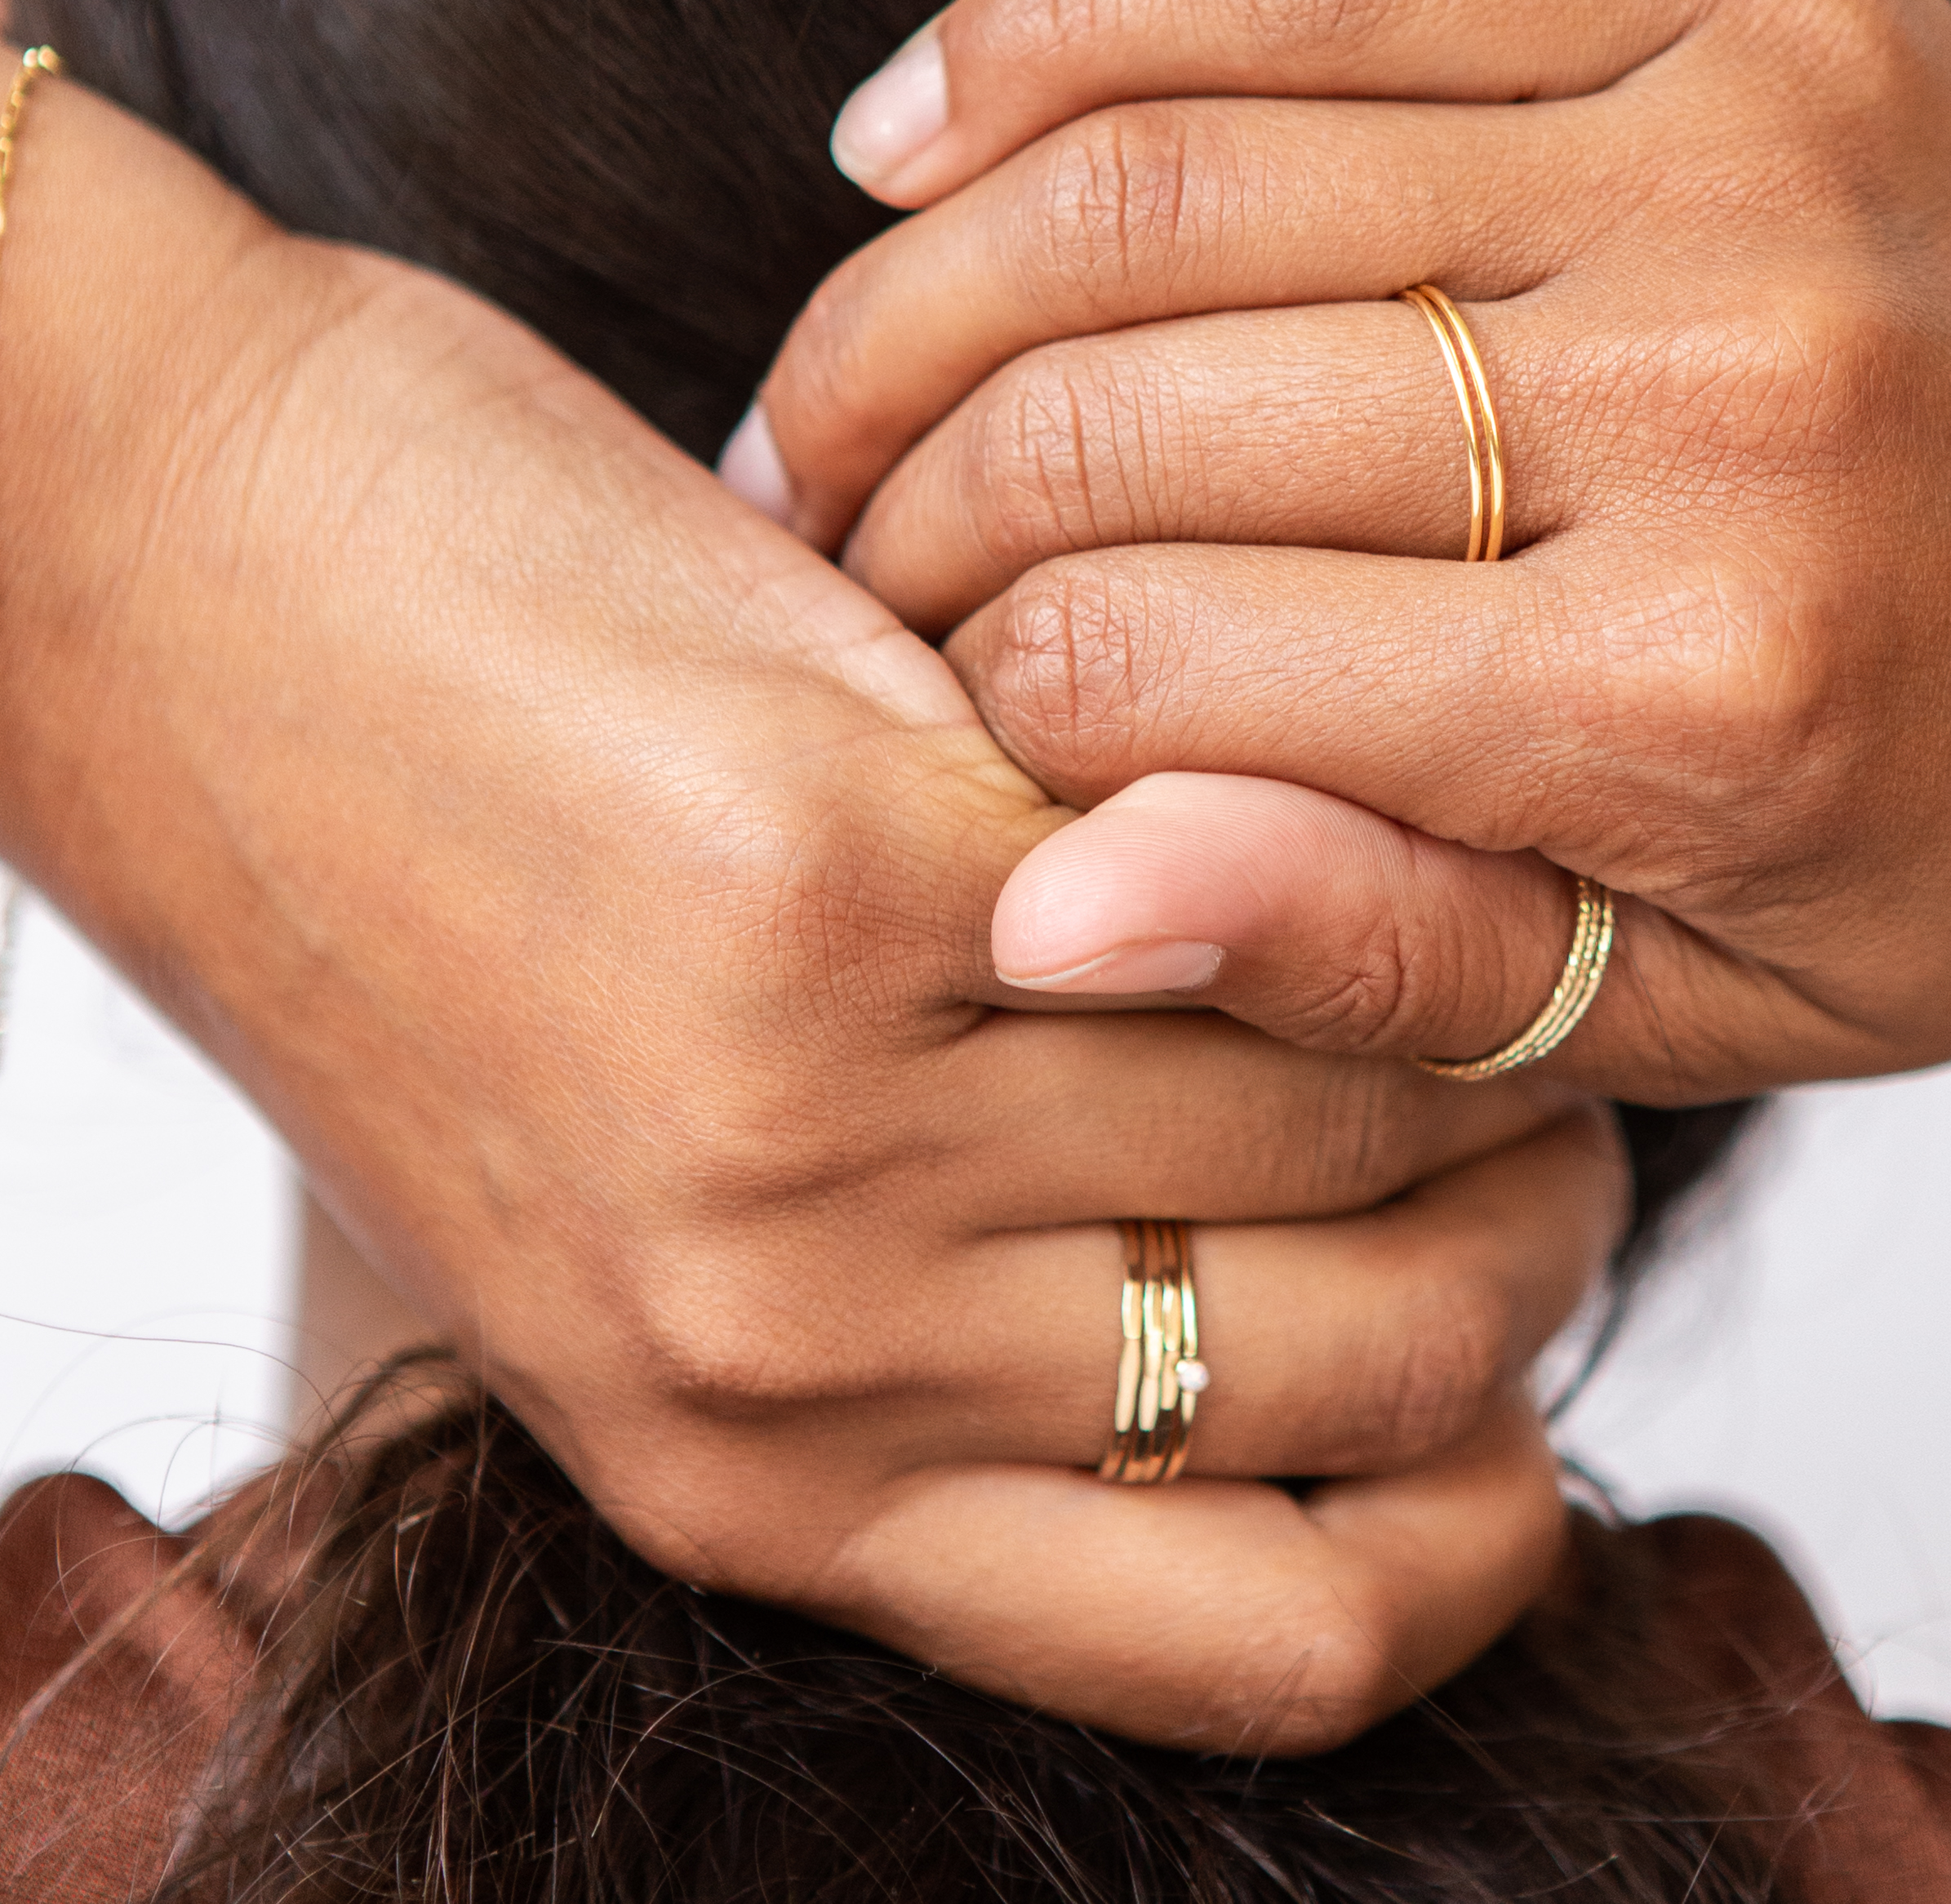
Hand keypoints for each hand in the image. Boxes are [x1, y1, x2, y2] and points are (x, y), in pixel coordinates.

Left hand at [0, 80, 1624, 1748]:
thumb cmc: (422, 855)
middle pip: (1389, 1366)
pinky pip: (1255, 892)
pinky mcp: (839, 879)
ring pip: (1357, 1114)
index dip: (1488, 1495)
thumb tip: (1324, 1255)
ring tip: (1442, 886)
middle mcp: (793, 1363)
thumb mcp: (671, 1199)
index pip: (1289, 1631)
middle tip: (1523, 1049)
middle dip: (1533, 1202)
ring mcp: (815, 1134)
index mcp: (764, 1483)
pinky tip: (1294, 732)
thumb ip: (957, 1284)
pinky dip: (1326, 811)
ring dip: (1465, 992)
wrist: (160, 577)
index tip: (1514, 1327)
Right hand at [743, 0, 1950, 1097]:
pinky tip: (916, 127)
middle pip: (1114, 408)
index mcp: (1696, 698)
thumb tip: (1051, 907)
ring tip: (826, 381)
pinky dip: (1056, 23)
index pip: (1147, 676)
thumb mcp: (1724, 1007)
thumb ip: (1381, 958)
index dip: (956, 712)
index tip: (894, 735)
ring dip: (916, 280)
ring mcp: (1717, 143)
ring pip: (1156, 163)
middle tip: (806, 563)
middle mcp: (1707, 392)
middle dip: (887, 498)